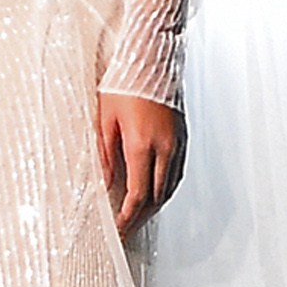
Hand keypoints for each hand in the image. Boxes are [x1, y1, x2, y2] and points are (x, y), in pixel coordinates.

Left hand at [97, 94, 186, 232]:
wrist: (151, 57)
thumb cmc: (123, 82)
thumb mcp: (104, 119)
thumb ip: (104, 155)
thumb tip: (104, 184)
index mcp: (142, 144)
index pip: (137, 195)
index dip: (128, 217)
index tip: (119, 229)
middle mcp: (165, 147)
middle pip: (156, 196)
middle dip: (141, 216)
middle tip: (127, 227)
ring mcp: (177, 142)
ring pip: (169, 186)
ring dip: (154, 204)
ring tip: (139, 214)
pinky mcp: (183, 135)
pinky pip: (176, 171)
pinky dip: (165, 187)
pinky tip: (154, 190)